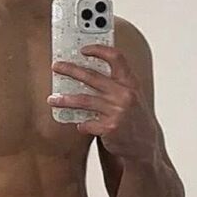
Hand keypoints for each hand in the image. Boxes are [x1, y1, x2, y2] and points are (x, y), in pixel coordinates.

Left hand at [47, 44, 158, 163]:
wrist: (144, 146)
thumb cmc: (134, 119)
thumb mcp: (131, 96)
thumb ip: (114, 85)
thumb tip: (86, 73)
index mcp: (130, 83)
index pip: (116, 58)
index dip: (99, 50)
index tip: (84, 49)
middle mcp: (124, 94)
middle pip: (92, 76)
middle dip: (70, 70)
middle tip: (56, 67)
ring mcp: (117, 111)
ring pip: (83, 100)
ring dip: (64, 99)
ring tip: (52, 99)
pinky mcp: (109, 128)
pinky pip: (86, 123)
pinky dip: (80, 124)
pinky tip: (78, 124)